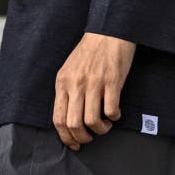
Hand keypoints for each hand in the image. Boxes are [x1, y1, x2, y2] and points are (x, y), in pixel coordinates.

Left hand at [53, 32, 136, 149]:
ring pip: (92, 121)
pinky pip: (111, 110)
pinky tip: (115, 113)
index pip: (58, 119)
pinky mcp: (112, 81)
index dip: (66, 138)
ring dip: (100, 130)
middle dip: (82, 138)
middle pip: (73, 124)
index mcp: (63, 83)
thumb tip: (68, 119)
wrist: (108, 30)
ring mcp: (94, 82)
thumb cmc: (90, 52)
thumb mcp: (70, 71)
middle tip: (90, 137)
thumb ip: (67, 92)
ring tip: (105, 125)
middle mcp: (76, 84)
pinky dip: (114, 117)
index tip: (74, 144)